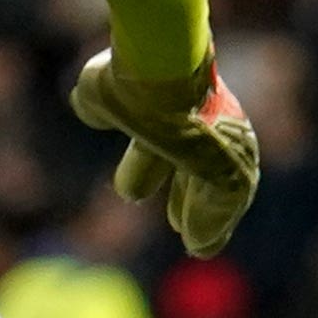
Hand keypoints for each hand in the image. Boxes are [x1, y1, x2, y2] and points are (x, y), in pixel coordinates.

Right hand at [66, 49, 263, 258]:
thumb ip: (96, 103)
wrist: (161, 71)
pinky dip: (212, 224)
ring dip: (202, 217)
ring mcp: (222, 146)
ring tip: (196, 246)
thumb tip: (87, 108)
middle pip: (194, 167)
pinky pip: (225, 204)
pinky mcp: (231, 171)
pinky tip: (200, 244)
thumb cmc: (127, 73)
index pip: (163, 141)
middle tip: (175, 223)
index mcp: (173, 102)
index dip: (147, 168)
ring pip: (214, 189)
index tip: (132, 192)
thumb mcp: (99, 87)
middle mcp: (204, 123)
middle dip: (184, 194)